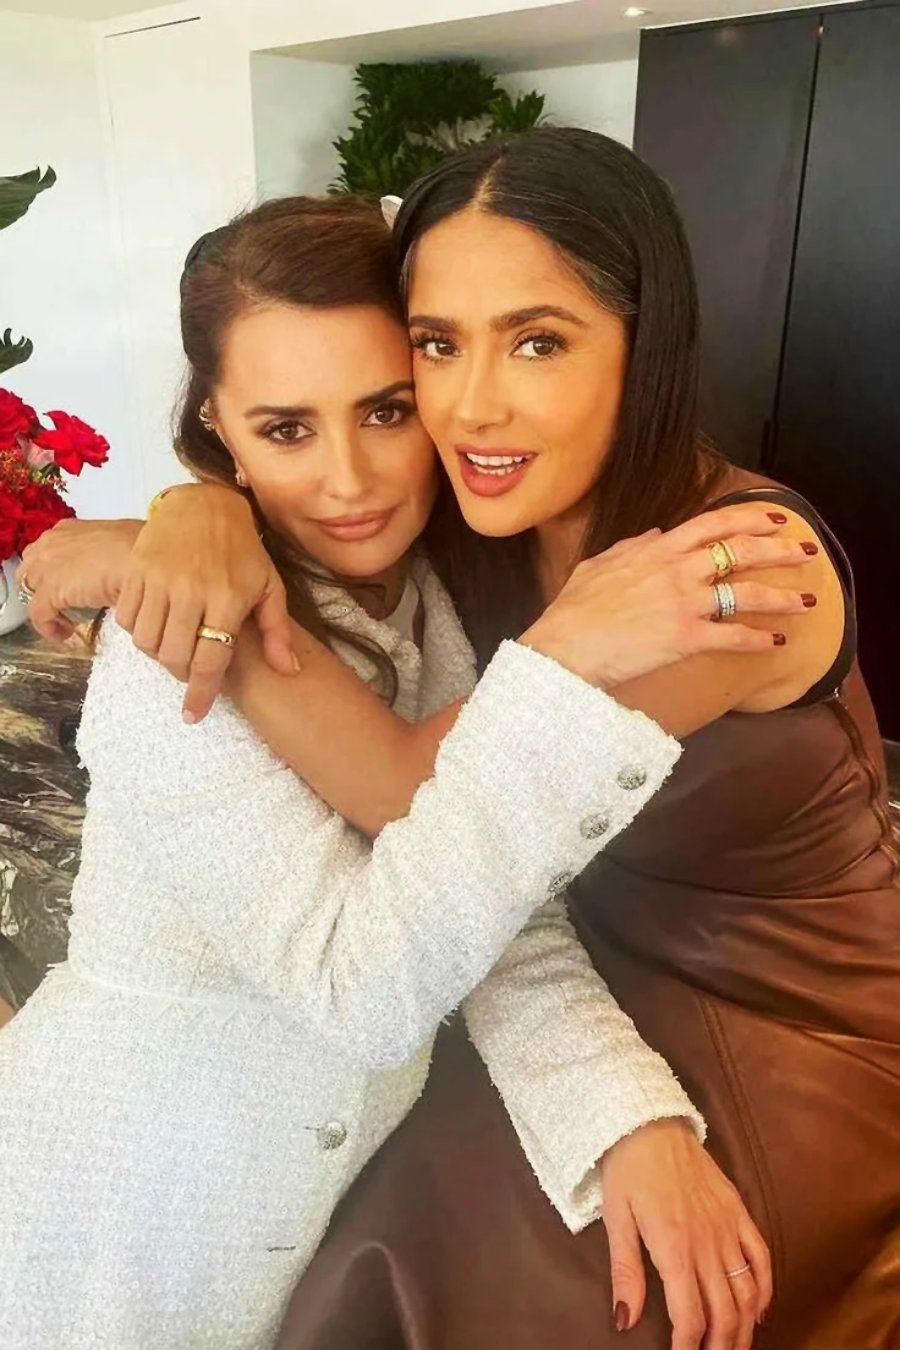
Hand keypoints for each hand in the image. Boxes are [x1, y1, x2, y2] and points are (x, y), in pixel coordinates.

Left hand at [19, 518, 141, 642]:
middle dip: (45, 589)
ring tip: (67, 622)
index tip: (70, 587)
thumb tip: (117, 574)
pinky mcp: (51, 590)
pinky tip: (66, 633)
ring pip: (31, 592)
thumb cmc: (147, 551)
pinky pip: (39, 615)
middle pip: (32, 570)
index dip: (55, 572)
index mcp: (70, 530)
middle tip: (66, 607)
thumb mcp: (122, 546)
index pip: (47, 551)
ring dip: (47, 608)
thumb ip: (111, 556)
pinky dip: (49, 627)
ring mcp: (48, 565)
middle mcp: (53, 543)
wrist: (149, 561)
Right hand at [115, 484, 294, 720]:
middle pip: (174, 657)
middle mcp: (191, 591)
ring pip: (146, 641)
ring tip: (174, 643)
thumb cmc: (242, 549)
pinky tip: (156, 622)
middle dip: (180, 673)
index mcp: (227, 599)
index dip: (201, 694)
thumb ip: (277, 630)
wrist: (205, 504)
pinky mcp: (136, 570)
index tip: (193, 715)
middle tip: (189, 668)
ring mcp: (159, 579)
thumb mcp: (269, 586)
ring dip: (158, 653)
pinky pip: (126, 618)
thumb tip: (289, 670)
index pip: (210, 661)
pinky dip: (138, 629)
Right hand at [520, 503, 818, 688]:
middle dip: (779, 551)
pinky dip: (758, 639)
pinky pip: (732, 636)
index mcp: (657, 549)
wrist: (563, 647)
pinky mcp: (685, 638)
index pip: (714, 524)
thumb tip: (654, 533)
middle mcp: (677, 570)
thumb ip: (629, 546)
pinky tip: (775, 642)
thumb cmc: (573, 610)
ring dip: (782, 597)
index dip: (750, 519)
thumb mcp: (597, 565)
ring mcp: (684, 603)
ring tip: (807, 601)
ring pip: (747, 594)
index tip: (774, 520)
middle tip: (805, 552)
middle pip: (741, 551)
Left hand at [600, 1119, 771, 1349]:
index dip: (688, 1347)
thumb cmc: (626, 1169)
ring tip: (735, 1347)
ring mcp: (727, 1226)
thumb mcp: (616, 1219)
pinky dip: (764, 1288)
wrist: (648, 1120)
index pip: (690, 1315)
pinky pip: (761, 1256)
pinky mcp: (738, 1210)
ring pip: (746, 1291)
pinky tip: (758, 1310)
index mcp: (674, 1247)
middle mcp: (707, 1241)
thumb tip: (625, 1322)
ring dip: (744, 1327)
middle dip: (720, 1346)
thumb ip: (625, 1273)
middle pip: (724, 1311)